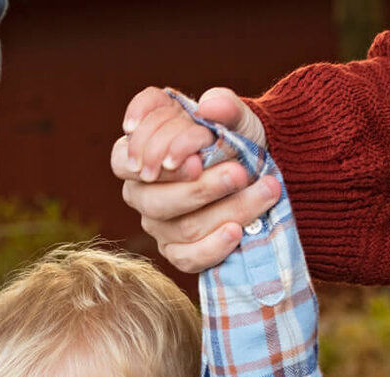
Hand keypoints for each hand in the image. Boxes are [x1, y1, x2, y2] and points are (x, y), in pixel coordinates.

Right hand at [112, 86, 278, 272]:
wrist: (263, 173)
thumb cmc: (237, 141)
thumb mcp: (237, 119)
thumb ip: (226, 107)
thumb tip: (212, 105)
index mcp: (142, 151)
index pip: (124, 158)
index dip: (152, 161)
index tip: (194, 158)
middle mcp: (142, 190)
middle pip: (153, 200)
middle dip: (201, 189)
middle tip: (239, 174)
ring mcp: (158, 224)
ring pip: (181, 227)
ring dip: (227, 210)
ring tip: (265, 192)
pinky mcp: (178, 251)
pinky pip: (187, 258)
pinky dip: (214, 246)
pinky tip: (238, 231)